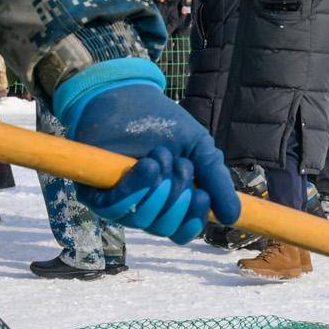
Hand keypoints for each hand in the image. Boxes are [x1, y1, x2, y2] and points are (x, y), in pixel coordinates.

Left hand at [61, 61, 239, 241]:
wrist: (128, 96)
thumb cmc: (163, 123)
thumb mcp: (200, 150)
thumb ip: (218, 181)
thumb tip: (233, 217)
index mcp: (169, 202)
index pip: (181, 231)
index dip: (193, 220)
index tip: (201, 194)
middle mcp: (144, 207)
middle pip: (165, 228)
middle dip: (177, 196)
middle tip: (179, 164)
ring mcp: (119, 202)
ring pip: (143, 219)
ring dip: (158, 188)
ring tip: (159, 156)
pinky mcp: (96, 193)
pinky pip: (116, 208)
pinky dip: (137, 188)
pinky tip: (147, 165)